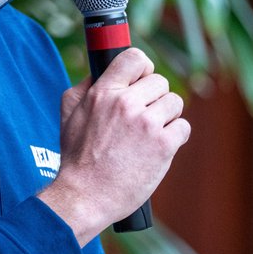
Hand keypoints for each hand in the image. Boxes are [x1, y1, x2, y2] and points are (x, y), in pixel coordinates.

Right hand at [38, 48, 190, 245]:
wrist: (86, 195)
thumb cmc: (77, 157)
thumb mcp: (69, 114)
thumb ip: (85, 87)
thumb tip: (102, 71)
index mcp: (103, 92)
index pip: (134, 58)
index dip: (142, 68)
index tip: (141, 80)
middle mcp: (125, 103)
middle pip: (160, 82)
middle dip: (154, 98)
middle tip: (143, 118)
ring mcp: (146, 123)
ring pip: (174, 102)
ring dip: (167, 116)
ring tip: (150, 134)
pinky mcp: (163, 145)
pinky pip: (183, 127)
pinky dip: (175, 137)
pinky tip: (159, 148)